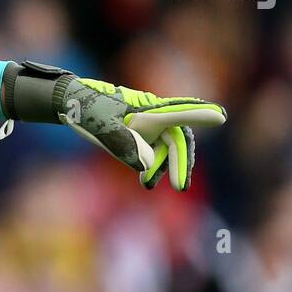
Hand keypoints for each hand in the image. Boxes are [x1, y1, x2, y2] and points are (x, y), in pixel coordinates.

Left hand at [1, 61, 226, 190]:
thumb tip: (147, 166)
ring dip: (163, 167)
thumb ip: (124, 144)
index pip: (178, 111)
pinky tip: (146, 180)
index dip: (199, 114)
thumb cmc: (88, 110)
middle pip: (178, 138)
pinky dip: (152, 166)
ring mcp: (149, 125)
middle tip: (179, 186)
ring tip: (147, 185)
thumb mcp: (102, 128)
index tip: (220, 116)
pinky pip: (154, 152)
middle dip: (180, 162)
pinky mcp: (141, 135)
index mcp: (148, 108)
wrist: (70, 104)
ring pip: (166, 148)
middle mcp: (154, 115)